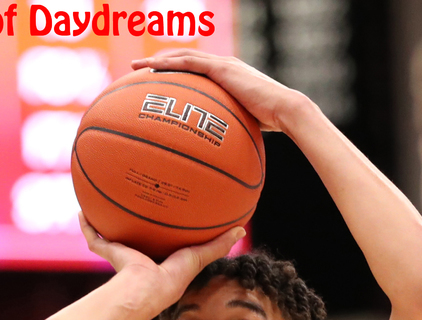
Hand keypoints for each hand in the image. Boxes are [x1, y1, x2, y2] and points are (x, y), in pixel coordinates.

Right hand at [79, 212, 245, 312]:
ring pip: (114, 234)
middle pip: (137, 235)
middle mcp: (141, 257)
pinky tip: (82, 209)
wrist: (144, 289)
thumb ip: (218, 245)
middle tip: (137, 198)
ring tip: (105, 198)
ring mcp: (123, 255)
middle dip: (136, 221)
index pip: (165, 241)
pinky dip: (87, 225)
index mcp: (161, 259)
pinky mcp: (109, 253)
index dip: (167, 227)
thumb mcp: (199, 257)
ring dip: (109, 219)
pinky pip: (94, 237)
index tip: (169, 209)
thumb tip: (242, 229)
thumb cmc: (172, 278)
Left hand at [131, 51, 305, 132]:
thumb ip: (229, 134)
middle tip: (137, 69)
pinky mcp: (222, 68)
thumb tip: (217, 159)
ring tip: (136, 65)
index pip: (195, 70)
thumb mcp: (243, 129)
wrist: (285, 111)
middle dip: (159, 62)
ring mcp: (222, 65)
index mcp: (226, 78)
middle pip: (184, 60)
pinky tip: (152, 69)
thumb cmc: (269, 125)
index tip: (156, 80)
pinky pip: (189, 63)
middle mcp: (222, 66)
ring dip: (157, 60)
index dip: (174, 72)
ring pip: (182, 57)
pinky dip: (169, 64)